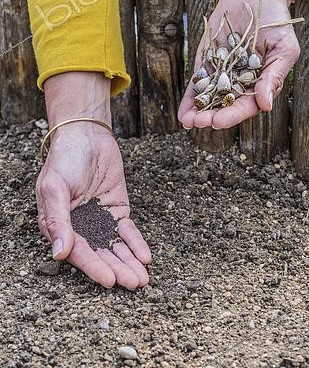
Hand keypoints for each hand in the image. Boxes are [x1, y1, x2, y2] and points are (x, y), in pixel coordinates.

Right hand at [36, 72, 150, 289]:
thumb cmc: (64, 159)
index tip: (109, 280)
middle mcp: (80, 227)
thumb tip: (59, 253)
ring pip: (115, 246)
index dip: (93, 267)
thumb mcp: (54, 188)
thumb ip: (58, 220)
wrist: (87, 134)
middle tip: (134, 283)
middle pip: (99, 253)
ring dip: (129, 262)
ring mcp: (100, 219)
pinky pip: (128, 230)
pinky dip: (137, 243)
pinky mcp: (117, 210)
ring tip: (143, 279)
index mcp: (59, 225)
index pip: (77, 251)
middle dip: (117, 270)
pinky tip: (146, 256)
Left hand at [178, 0, 299, 128]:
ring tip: (188, 121)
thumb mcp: (283, 48)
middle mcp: (240, 83)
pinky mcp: (207, 62)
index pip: (246, 105)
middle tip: (199, 122)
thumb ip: (274, 76)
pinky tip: (183, 112)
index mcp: (260, 84)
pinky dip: (190, 97)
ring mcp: (222, 73)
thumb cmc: (276, 22)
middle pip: (224, 105)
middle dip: (211, 116)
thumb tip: (265, 105)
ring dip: (198, 111)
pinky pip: (198, 82)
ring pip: (209, 98)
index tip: (218, 120)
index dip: (232, 114)